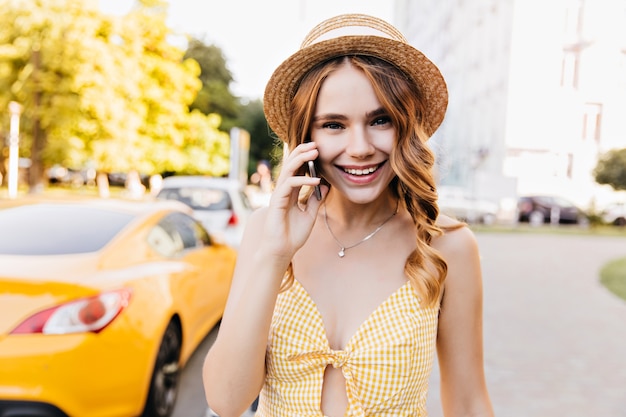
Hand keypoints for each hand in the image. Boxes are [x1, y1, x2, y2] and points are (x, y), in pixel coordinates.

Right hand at [263, 142, 324, 258]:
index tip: (318, 150)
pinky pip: (289, 185)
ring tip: (314, 153)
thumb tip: (325, 186)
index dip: (306, 158)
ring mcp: (279, 195)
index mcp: (290, 193)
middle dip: (302, 152)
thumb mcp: (310, 215)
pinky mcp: (277, 202)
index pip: (297, 170)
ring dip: (301, 160)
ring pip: (288, 170)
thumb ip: (315, 200)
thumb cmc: (293, 235)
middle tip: (316, 144)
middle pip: (290, 165)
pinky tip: (316, 180)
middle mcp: (283, 191)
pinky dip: (302, 180)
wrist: (281, 251)